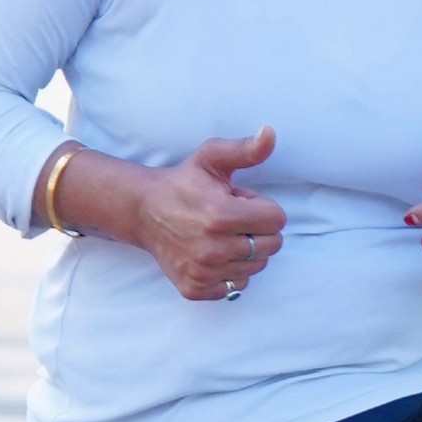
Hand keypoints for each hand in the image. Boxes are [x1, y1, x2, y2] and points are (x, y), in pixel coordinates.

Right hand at [134, 127, 286, 303]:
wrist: (144, 212)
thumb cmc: (183, 183)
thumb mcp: (212, 158)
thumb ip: (246, 149)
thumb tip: (271, 133)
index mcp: (220, 216)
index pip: (277, 220)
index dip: (263, 208)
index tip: (240, 202)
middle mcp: (213, 248)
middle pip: (271, 246)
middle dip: (258, 230)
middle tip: (232, 219)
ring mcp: (203, 272)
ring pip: (256, 267)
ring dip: (246, 251)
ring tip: (222, 235)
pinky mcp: (195, 288)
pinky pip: (236, 286)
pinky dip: (231, 271)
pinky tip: (214, 253)